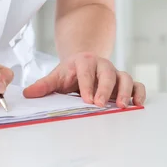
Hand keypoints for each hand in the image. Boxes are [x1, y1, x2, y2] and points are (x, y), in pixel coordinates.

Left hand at [23, 52, 145, 107]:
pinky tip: (137, 104)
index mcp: (84, 62)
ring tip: (121, 105)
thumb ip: (44, 85)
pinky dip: (139, 92)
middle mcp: (102, 65)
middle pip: (108, 73)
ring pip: (124, 77)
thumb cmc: (70, 73)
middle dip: (105, 89)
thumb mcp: (57, 76)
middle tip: (100, 103)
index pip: (87, 71)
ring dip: (124, 91)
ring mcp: (115, 73)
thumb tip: (27, 93)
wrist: (84, 61)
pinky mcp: (124, 82)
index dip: (87, 84)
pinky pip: (136, 84)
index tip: (86, 99)